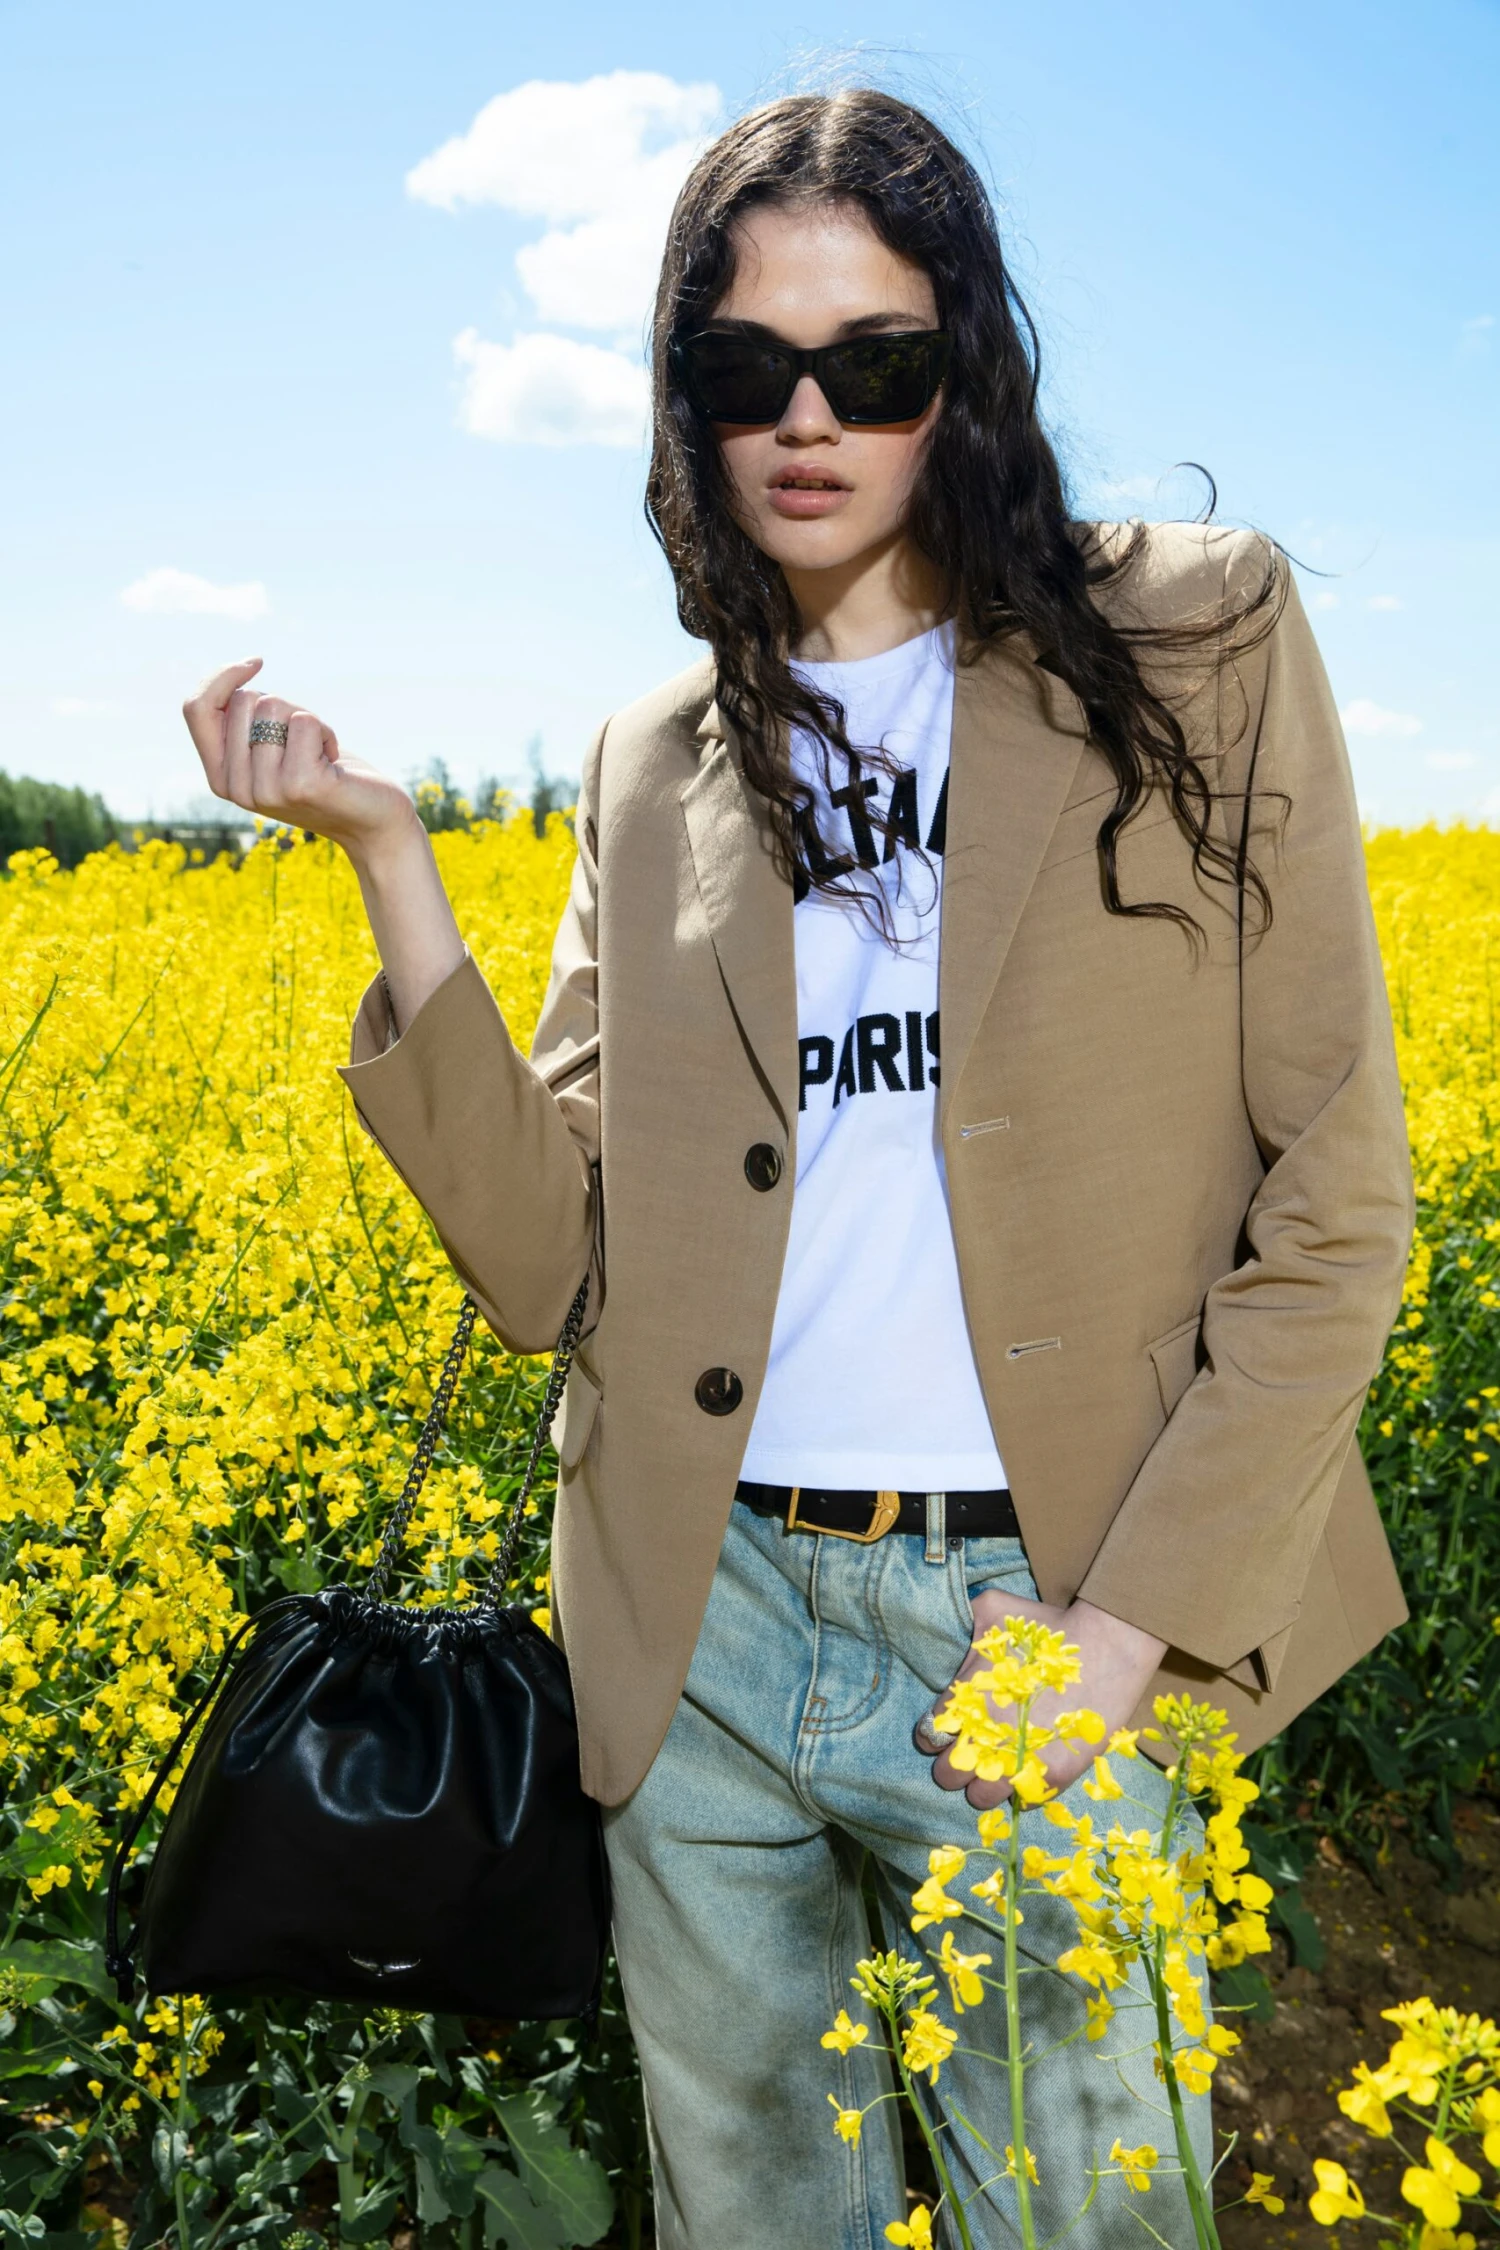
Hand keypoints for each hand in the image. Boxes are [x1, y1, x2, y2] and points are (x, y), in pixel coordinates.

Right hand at [182, 658, 420, 866]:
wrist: (372, 823)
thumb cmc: (324, 773)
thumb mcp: (273, 747)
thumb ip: (246, 723)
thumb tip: (239, 674)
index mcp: (220, 777)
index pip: (195, 708)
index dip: (221, 677)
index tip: (256, 664)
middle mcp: (236, 788)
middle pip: (243, 700)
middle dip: (282, 706)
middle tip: (305, 743)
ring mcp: (267, 789)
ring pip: (273, 706)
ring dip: (307, 720)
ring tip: (320, 754)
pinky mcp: (300, 784)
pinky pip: (304, 720)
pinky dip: (326, 730)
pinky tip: (333, 761)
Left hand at [915, 1592, 1167, 1809]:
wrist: (1108, 1645)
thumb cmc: (1047, 1628)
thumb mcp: (993, 1610)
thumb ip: (960, 1627)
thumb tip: (944, 1637)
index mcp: (967, 1700)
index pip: (928, 1736)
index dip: (935, 1734)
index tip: (949, 1728)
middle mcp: (987, 1737)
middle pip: (946, 1775)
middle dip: (954, 1764)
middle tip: (971, 1749)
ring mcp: (1020, 1761)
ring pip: (979, 1798)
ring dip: (983, 1785)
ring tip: (996, 1767)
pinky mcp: (1054, 1776)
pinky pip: (1022, 1803)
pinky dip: (1020, 1791)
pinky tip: (1025, 1770)